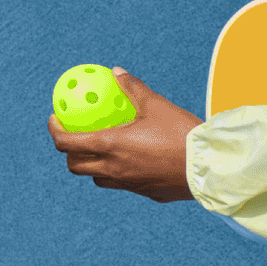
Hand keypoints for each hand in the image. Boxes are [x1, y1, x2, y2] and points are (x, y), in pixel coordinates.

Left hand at [51, 70, 200, 200]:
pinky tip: (133, 160)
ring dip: (93, 166)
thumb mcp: (155, 104)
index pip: (67, 143)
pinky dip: (120, 173)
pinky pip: (125, 184)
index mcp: (110, 145)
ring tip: (102, 150)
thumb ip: (133, 88)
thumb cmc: (181, 133)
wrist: (211, 166)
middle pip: (76, 167)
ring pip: (98, 179)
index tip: (56, 120)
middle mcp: (114, 168)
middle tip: (75, 137)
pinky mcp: (147, 193)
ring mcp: (130, 184)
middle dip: (69, 153)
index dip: (55, 132)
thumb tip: (117, 72)